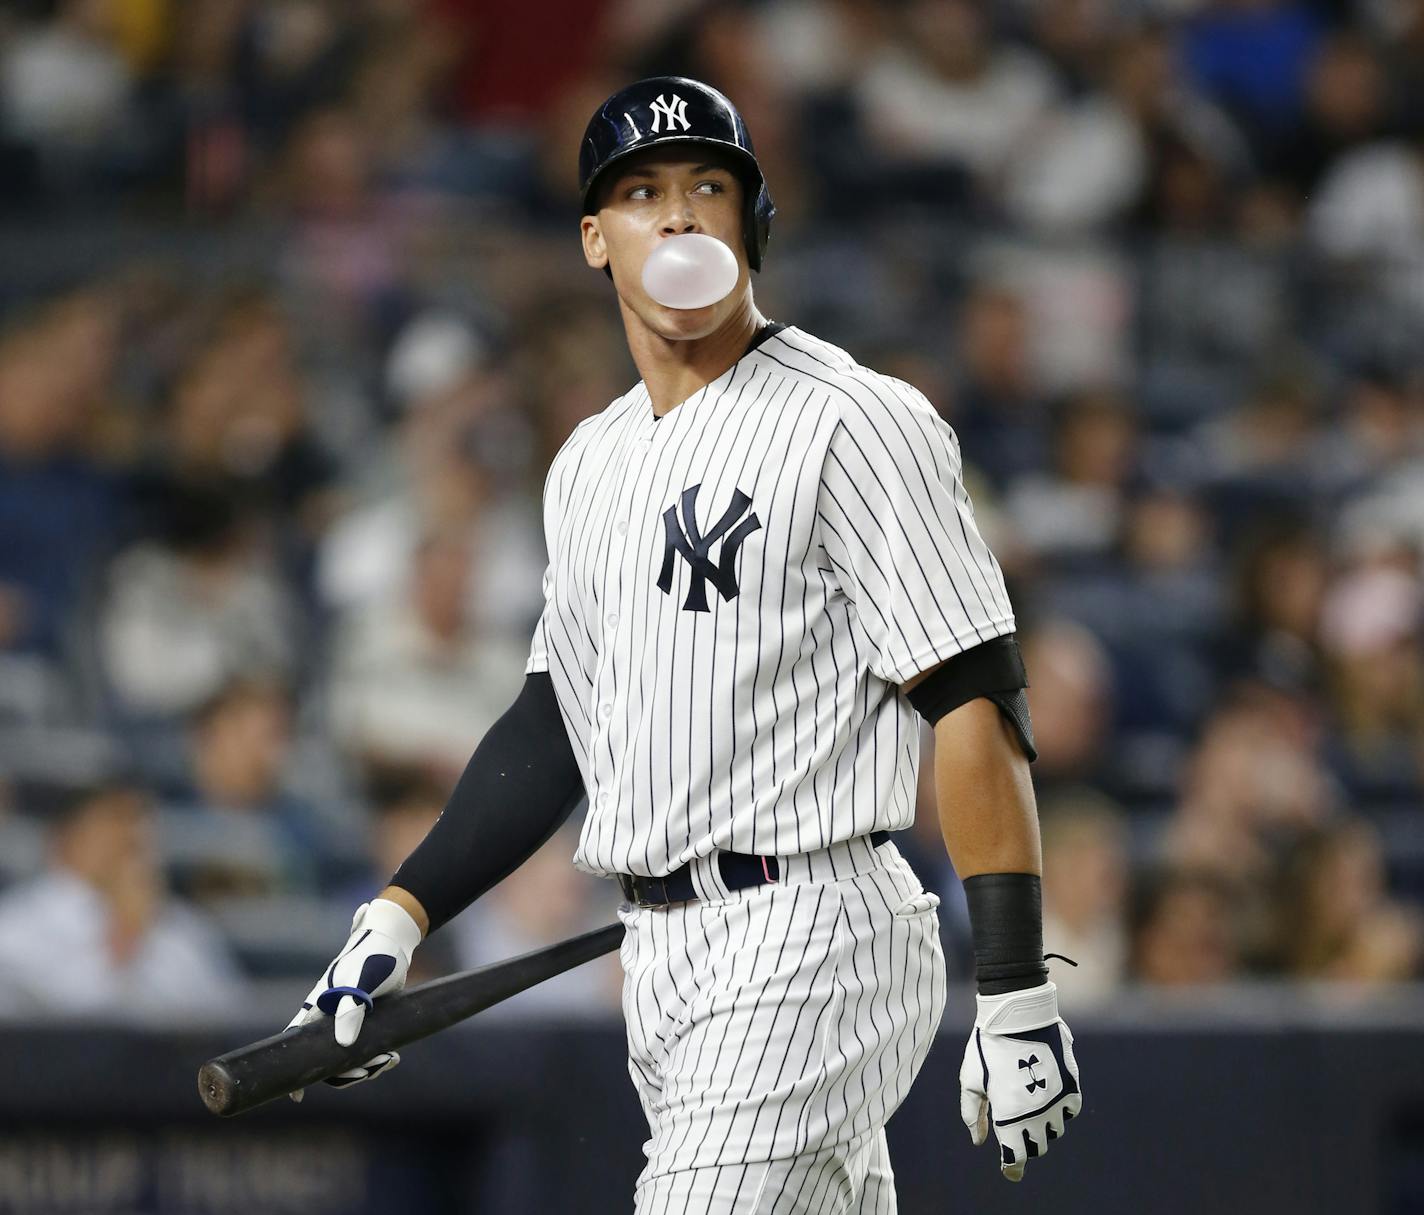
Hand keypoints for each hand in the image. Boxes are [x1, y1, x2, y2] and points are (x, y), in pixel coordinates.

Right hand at [284, 898, 422, 1101]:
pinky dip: (377, 1057)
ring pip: (349, 1057)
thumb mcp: (360, 982)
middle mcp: (329, 1017)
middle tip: (374, 1067)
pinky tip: (393, 1056)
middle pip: (328, 1058)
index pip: (296, 1041)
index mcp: (317, 1007)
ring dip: (367, 1066)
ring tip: (390, 1059)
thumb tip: (344, 1045)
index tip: (297, 1096)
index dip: (294, 1069)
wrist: (394, 941)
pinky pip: (367, 1049)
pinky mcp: (367, 1021)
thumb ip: (351, 1009)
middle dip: (347, 1072)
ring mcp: (348, 1020)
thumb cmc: (372, 957)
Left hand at [958, 980, 1081, 1181]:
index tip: (1008, 1169)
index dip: (1012, 1168)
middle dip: (1025, 1142)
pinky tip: (1046, 1095)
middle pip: (1037, 1147)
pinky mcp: (1072, 1085)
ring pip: (1055, 1130)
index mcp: (1010, 1118)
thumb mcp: (970, 1080)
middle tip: (1014, 1127)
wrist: (1017, 1014)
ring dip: (1043, 1125)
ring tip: (1029, 1105)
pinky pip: (1070, 1110)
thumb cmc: (986, 1046)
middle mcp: (1038, 1116)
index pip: (1016, 1159)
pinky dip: (1060, 1109)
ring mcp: (1058, 1101)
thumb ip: (973, 1114)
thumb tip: (978, 1141)